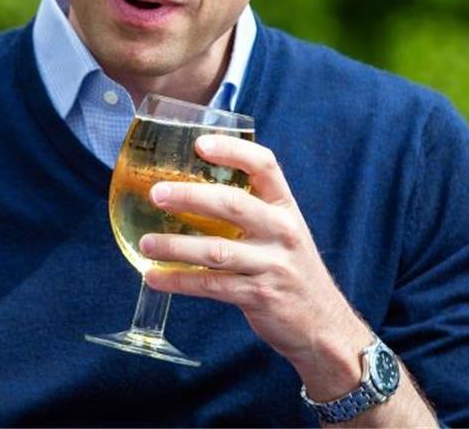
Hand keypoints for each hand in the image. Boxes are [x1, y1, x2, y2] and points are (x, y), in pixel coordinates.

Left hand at [140, 134, 368, 392]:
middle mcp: (283, 231)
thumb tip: (189, 190)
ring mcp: (273, 265)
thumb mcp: (281, 233)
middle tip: (156, 193)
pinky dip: (179, 282)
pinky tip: (155, 278)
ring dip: (175, 246)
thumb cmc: (290, 270)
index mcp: (286, 208)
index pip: (265, 166)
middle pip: (234, 204)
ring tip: (145, 243)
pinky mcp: (260, 296)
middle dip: (191, 196)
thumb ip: (250, 211)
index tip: (199, 144)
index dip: (233, 151)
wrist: (323, 324)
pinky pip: (212, 285)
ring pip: (216, 250)